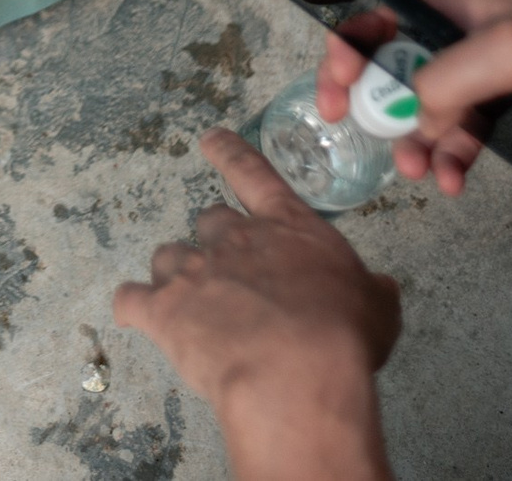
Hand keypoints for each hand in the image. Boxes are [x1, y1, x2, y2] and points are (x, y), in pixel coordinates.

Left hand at [113, 130, 396, 480]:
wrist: (295, 373)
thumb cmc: (343, 337)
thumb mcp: (376, 307)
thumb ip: (371, 291)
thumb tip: (380, 288)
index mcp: (285, 227)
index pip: (252, 173)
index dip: (230, 153)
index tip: (210, 138)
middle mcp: (233, 239)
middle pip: (208, 222)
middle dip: (214, 244)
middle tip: (228, 275)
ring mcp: (193, 271)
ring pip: (168, 256)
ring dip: (175, 276)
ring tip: (188, 304)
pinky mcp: (161, 309)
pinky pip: (131, 299)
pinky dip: (133, 307)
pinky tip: (136, 317)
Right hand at [312, 0, 511, 193]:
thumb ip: (448, 78)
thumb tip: (408, 114)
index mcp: (457, 4)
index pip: (376, 8)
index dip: (344, 41)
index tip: (334, 88)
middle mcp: (466, 35)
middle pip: (394, 64)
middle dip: (375, 104)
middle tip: (365, 139)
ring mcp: (492, 75)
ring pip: (429, 109)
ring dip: (415, 142)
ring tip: (421, 175)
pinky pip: (467, 136)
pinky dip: (454, 159)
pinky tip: (456, 182)